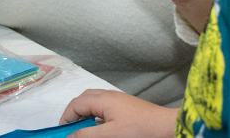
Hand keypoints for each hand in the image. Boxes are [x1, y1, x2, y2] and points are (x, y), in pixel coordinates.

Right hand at [60, 90, 176, 137]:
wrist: (166, 127)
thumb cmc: (139, 130)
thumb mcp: (110, 134)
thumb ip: (87, 135)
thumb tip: (69, 136)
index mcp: (102, 99)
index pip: (76, 104)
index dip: (67, 117)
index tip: (63, 132)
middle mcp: (108, 95)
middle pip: (84, 98)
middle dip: (74, 112)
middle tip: (70, 129)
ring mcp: (118, 99)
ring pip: (94, 101)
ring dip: (85, 112)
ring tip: (83, 128)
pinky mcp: (126, 106)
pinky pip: (104, 105)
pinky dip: (95, 114)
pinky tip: (100, 127)